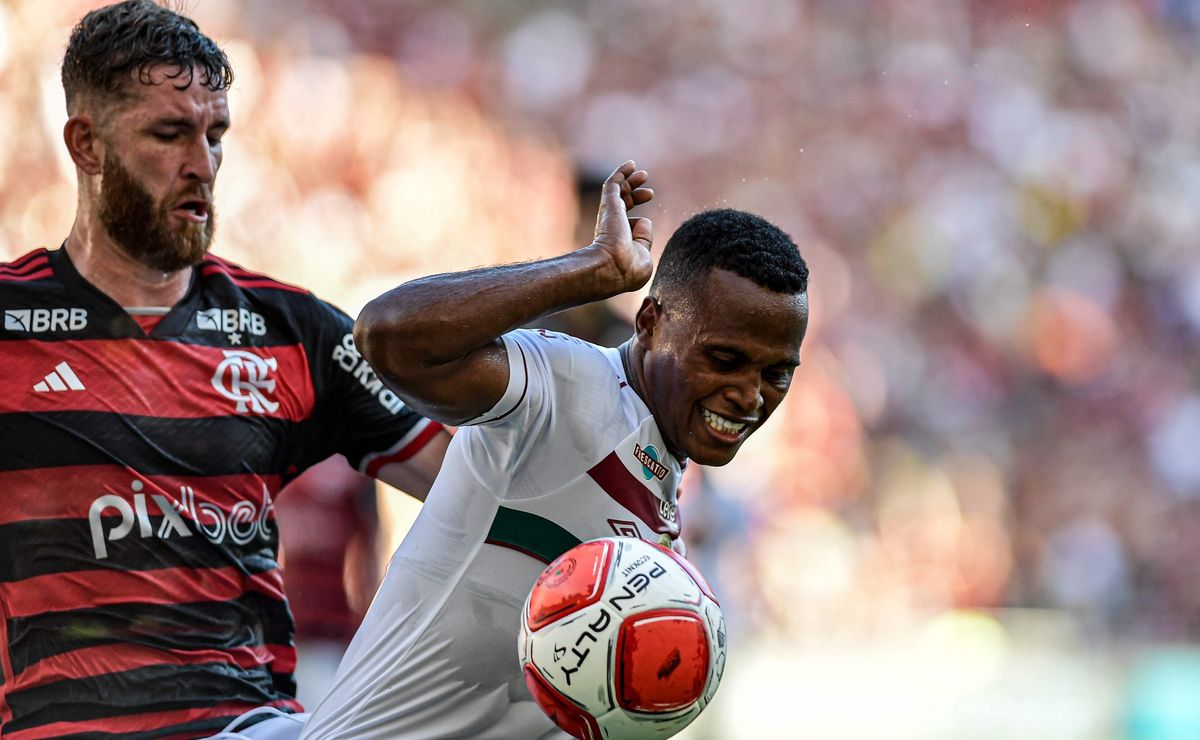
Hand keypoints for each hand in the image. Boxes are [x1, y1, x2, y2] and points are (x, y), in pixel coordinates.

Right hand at [590, 160, 653, 294]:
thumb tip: (644, 221)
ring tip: (643, 174)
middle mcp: (612, 228)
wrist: (612, 267)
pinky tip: (630, 164)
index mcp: (619, 242)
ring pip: (619, 192)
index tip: (644, 224)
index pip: (630, 226)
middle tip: (649, 193)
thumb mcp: (644, 258)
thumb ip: (645, 240)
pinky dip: (621, 172)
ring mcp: (610, 215)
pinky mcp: (609, 205)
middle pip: (624, 206)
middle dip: (636, 196)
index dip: (639, 223)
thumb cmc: (629, 269)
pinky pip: (613, 184)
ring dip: (630, 181)